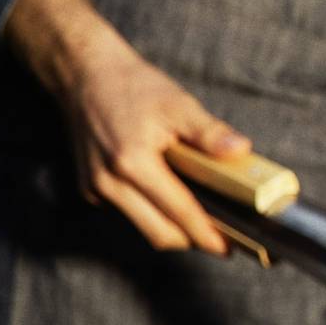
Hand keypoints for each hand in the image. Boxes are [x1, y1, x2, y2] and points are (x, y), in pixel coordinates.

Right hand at [5, 0, 241, 254]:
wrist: (84, 76)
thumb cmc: (133, 86)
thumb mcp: (178, 104)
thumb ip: (209, 132)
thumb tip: (241, 151)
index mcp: (133, 162)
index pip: (178, 211)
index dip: (205, 234)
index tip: (227, 248)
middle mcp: (109, 182)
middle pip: (158, 233)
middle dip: (191, 240)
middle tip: (222, 238)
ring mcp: (95, 188)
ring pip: (142, 226)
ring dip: (172, 228)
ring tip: (203, 220)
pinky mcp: (89, 188)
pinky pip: (126, 211)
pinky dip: (150, 212)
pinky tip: (171, 198)